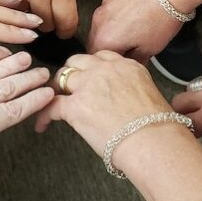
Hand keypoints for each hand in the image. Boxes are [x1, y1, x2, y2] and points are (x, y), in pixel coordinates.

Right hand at [0, 0, 78, 37]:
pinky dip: (13, 2)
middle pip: (46, 26)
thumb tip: (65, 14)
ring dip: (30, 13)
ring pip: (26, 19)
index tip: (65, 29)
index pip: (67, 22)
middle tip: (49, 11)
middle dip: (50, 21)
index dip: (67, 29)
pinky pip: (8, 7)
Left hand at [36, 52, 201, 200]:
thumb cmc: (159, 129)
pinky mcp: (76, 106)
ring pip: (62, 78)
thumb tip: (125, 102)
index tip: (88, 77)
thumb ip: (133, 90)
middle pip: (78, 62)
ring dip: (55, 89)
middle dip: (71, 74)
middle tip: (67, 88)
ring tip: (51, 102)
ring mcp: (89, 86)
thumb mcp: (150, 96)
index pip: (101, 57)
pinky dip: (44, 116)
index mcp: (127, 66)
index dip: (91, 68)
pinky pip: (52, 106)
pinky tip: (42, 125)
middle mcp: (107, 70)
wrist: (154, 143)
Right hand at [87, 0, 183, 60]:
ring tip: (138, 31)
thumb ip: (134, 60)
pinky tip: (139, 16)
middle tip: (131, 50)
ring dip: (116, 31)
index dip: (112, 63)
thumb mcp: (150, 49)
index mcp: (103, 38)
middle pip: (98, 41)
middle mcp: (99, 20)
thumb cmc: (162, 14)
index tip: (123, 63)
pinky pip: (112, 9)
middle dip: (112, 47)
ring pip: (105, 24)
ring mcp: (105, 3)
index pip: (97, 59)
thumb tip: (133, 62)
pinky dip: (121, 15)